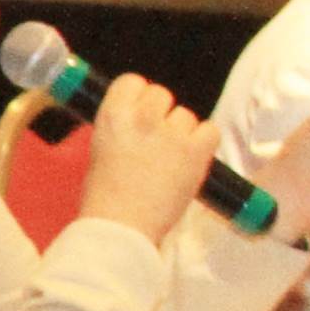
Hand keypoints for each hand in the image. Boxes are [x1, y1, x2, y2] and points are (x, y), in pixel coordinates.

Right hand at [65, 76, 221, 242]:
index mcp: (113, 115)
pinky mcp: (196, 151)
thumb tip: (139, 115)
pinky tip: (190, 160)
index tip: (139, 112)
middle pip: (161, 94)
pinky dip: (203, 144)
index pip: (132, 81)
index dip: (138, 96)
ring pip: (186, 116)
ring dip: (182, 134)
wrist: (121, 228)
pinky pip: (209, 131)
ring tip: (170, 162)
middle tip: (155, 142)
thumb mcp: (100, 149)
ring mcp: (172, 134)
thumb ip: (122, 126)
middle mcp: (143, 118)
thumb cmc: (105, 197)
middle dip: (161, 114)